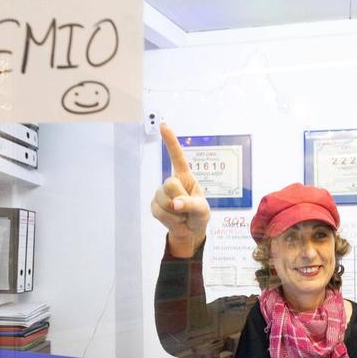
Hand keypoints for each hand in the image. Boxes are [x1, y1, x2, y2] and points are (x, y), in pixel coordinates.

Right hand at [150, 123, 210, 257]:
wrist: (190, 231)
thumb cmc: (199, 215)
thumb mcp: (202, 210)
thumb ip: (191, 205)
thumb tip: (176, 204)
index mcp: (185, 177)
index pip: (177, 157)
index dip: (170, 141)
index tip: (164, 125)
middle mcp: (172, 182)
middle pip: (170, 184)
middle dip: (180, 198)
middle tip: (187, 208)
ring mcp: (161, 193)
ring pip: (163, 199)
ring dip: (175, 213)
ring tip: (182, 215)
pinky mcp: (154, 205)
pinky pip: (158, 211)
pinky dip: (169, 220)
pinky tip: (175, 220)